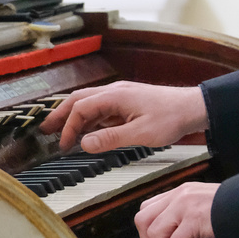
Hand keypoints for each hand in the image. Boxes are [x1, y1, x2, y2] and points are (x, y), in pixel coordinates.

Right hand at [40, 82, 207, 152]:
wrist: (193, 108)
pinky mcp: (128, 102)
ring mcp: (121, 96)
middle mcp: (114, 92)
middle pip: (79, 100)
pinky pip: (103, 109)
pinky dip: (91, 120)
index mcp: (114, 96)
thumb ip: (110, 139)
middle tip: (45, 130)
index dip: (68, 127)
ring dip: (75, 117)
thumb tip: (84, 143)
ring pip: (90, 104)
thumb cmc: (171, 118)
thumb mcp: (140, 134)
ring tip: (62, 133)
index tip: (64, 145)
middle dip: (61, 115)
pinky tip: (89, 132)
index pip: (80, 109)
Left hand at [135, 182, 217, 237]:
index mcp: (182, 191)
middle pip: (143, 219)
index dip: (151, 231)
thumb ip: (188, 215)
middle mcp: (180, 195)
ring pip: (155, 232)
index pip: (149, 208)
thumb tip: (176, 235)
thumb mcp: (206, 206)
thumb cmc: (237, 207)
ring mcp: (186, 205)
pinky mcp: (194, 219)